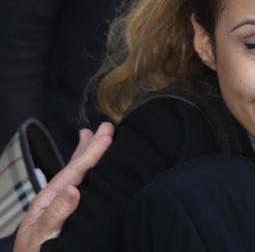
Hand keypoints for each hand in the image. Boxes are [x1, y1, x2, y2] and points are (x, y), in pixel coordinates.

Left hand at [13, 122, 114, 251]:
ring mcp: (62, 205)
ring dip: (88, 156)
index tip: (106, 135)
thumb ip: (57, 212)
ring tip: (93, 138)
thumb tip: (73, 190)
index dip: (91, 152)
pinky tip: (93, 172)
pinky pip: (83, 188)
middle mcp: (56, 198)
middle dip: (91, 146)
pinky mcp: (70, 215)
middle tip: (105, 126)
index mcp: (50, 199)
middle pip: (76, 167)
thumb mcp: (43, 233)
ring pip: (78, 175)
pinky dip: (89, 175)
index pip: (75, 170)